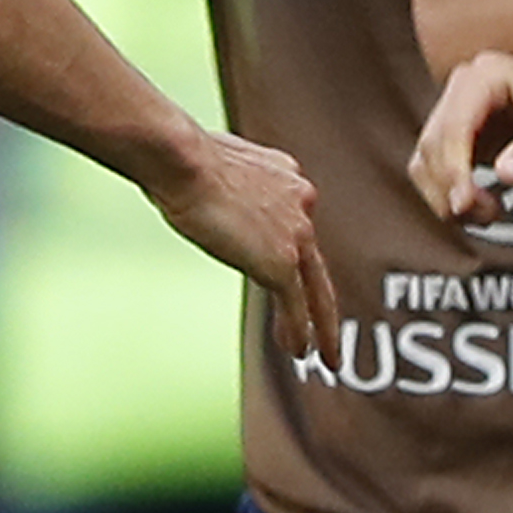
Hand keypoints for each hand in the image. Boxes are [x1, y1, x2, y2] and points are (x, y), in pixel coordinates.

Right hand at [153, 129, 338, 364]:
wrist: (184, 160)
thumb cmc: (183, 155)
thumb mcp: (216, 162)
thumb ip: (228, 182)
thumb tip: (210, 186)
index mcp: (287, 178)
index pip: (294, 222)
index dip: (291, 249)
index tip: (282, 267)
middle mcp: (301, 203)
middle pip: (315, 262)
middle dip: (322, 299)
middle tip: (330, 330)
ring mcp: (295, 233)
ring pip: (316, 289)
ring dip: (322, 327)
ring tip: (325, 357)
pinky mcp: (281, 261)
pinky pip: (298, 305)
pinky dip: (301, 330)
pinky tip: (301, 353)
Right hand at [410, 52, 512, 224]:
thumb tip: (506, 173)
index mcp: (487, 75)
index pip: (454, 127)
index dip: (455, 169)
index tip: (467, 204)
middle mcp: (466, 88)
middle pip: (433, 146)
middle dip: (452, 188)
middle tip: (487, 217)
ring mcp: (461, 111)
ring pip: (428, 161)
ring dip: (448, 197)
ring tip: (489, 216)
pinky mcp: (463, 136)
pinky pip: (440, 171)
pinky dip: (453, 195)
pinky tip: (483, 210)